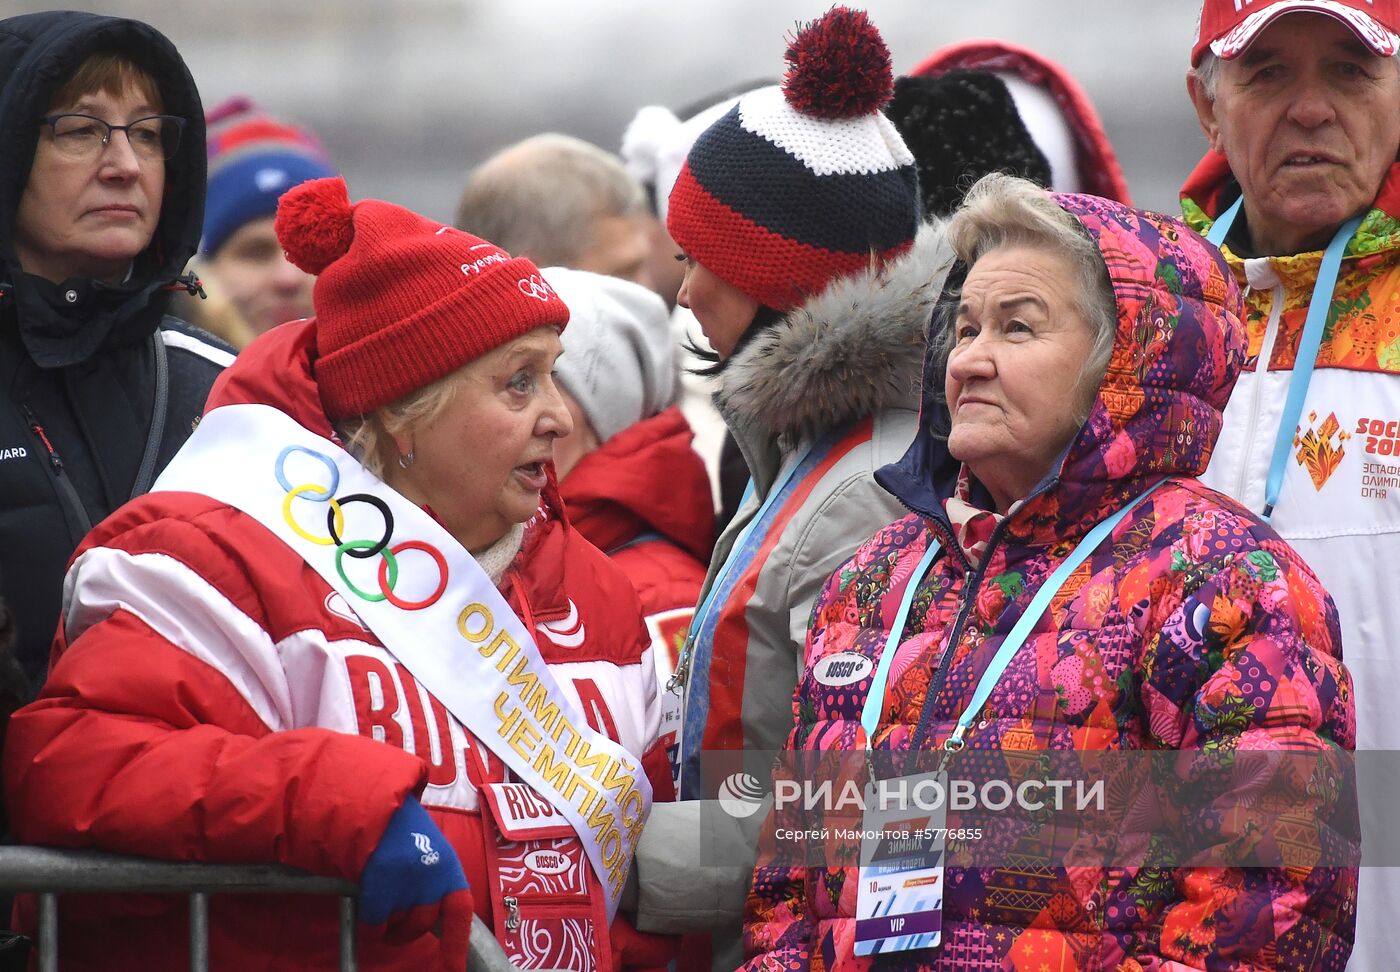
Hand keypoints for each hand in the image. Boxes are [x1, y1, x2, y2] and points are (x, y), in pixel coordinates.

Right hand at [358, 796, 472, 970]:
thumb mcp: (430, 849)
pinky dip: (370, 923)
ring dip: (388, 924)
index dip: (457, 946)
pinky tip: (367, 905)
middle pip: (422, 923)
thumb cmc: (401, 828)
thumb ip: (435, 879)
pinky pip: (375, 923)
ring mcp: (407, 881)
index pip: (459, 911)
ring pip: (397, 924)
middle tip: (396, 926)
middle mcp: (433, 875)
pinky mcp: (381, 884)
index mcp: (448, 867)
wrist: (372, 805)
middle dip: (408, 930)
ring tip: (381, 902)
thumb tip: (435, 915)